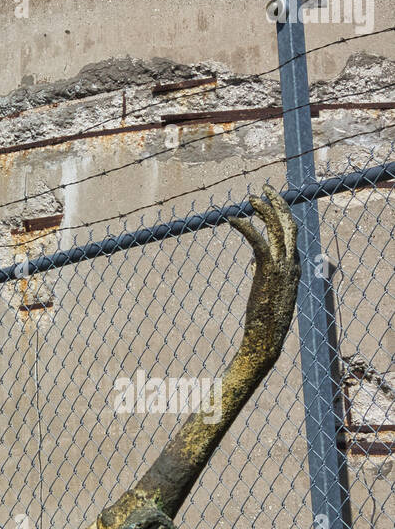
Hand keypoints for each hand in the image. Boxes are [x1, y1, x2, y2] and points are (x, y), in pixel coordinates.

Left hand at [229, 185, 299, 369]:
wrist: (265, 339)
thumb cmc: (264, 319)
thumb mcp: (267, 290)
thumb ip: (263, 272)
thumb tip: (254, 261)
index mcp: (294, 268)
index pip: (290, 235)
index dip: (279, 216)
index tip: (267, 204)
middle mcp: (293, 265)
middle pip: (290, 225)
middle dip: (278, 204)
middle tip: (264, 189)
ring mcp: (283, 268)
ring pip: (278, 229)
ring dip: (265, 209)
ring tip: (251, 198)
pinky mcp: (268, 271)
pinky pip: (259, 242)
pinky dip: (246, 227)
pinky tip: (233, 220)